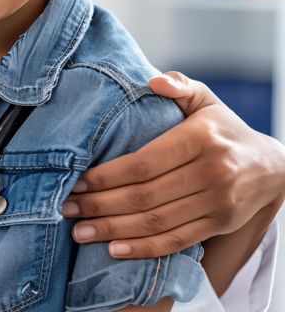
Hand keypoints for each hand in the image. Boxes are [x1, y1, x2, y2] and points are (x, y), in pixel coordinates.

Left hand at [62, 71, 284, 258]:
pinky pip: (177, 241)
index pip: (143, 163)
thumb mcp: (206, 100)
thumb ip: (180, 86)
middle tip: (66, 208)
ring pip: (156, 221)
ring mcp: (217, 202)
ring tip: (79, 231)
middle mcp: (210, 172)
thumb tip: (154, 81)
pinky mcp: (220, 224)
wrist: (273, 166)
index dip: (106, 176)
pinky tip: (114, 248)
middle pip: (144, 196)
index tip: (76, 181)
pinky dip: (144, 248)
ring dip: (113, 229)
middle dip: (99, 205)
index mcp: (199, 139)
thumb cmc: (223, 129)